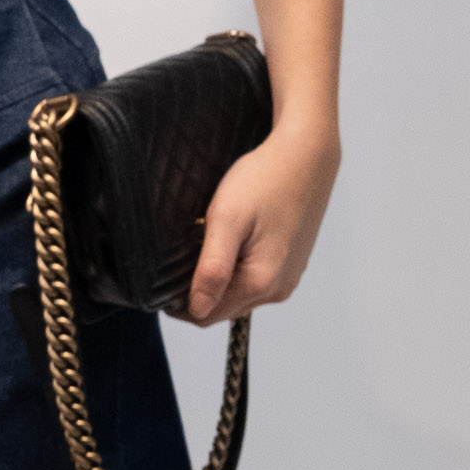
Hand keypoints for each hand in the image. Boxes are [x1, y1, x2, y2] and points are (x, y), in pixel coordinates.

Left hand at [180, 116, 340, 325]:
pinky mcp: (291, 264)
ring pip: (239, 294)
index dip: (179, 302)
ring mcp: (288, 277)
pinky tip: (233, 240)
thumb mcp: (227, 220)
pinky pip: (256, 278)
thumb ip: (212, 269)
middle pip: (223, 307)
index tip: (163, 276)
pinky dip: (237, 268)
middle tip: (183, 253)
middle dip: (199, 289)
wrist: (306, 155)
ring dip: (218, 278)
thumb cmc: (266, 179)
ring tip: (208, 241)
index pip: (206, 314)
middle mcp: (279, 288)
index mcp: (262, 282)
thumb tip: (197, 309)